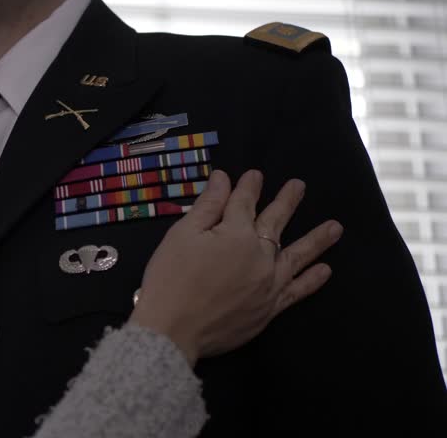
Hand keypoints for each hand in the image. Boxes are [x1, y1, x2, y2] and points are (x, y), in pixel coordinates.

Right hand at [130, 169, 342, 365]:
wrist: (172, 330)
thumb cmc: (170, 278)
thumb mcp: (182, 235)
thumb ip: (207, 206)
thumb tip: (224, 179)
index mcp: (236, 233)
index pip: (245, 202)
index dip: (249, 186)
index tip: (255, 175)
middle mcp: (260, 255)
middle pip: (275, 222)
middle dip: (287, 202)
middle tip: (299, 186)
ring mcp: (268, 283)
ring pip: (297, 255)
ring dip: (316, 239)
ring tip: (336, 227)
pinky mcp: (269, 309)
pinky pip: (297, 291)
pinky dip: (312, 280)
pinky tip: (325, 270)